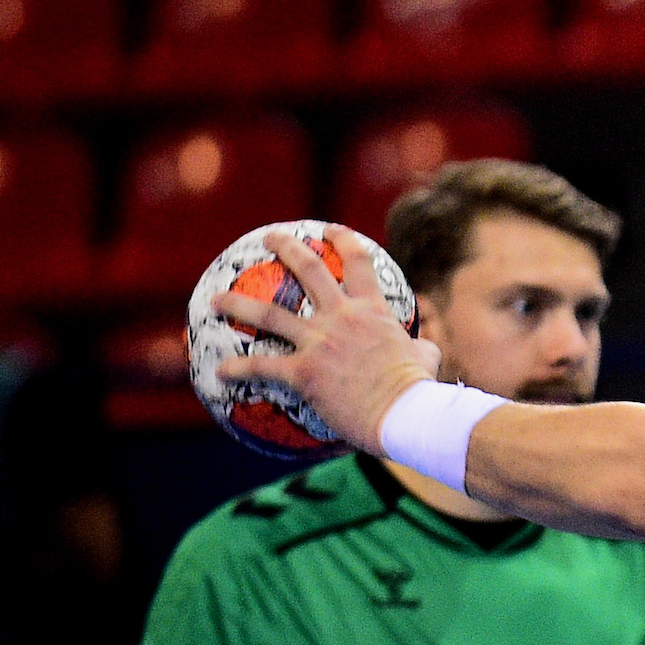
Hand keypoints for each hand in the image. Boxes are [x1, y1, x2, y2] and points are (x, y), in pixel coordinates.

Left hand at [214, 225, 442, 453]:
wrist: (404, 413)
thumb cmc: (418, 390)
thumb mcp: (427, 359)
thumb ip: (421, 346)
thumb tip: (424, 347)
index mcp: (373, 311)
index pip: (358, 262)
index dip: (343, 240)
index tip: (329, 230)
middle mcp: (342, 317)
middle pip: (308, 271)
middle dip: (286, 248)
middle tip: (269, 240)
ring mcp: (320, 342)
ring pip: (270, 314)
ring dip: (239, 304)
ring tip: (217, 300)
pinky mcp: (304, 372)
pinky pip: (262, 367)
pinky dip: (239, 369)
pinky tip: (220, 371)